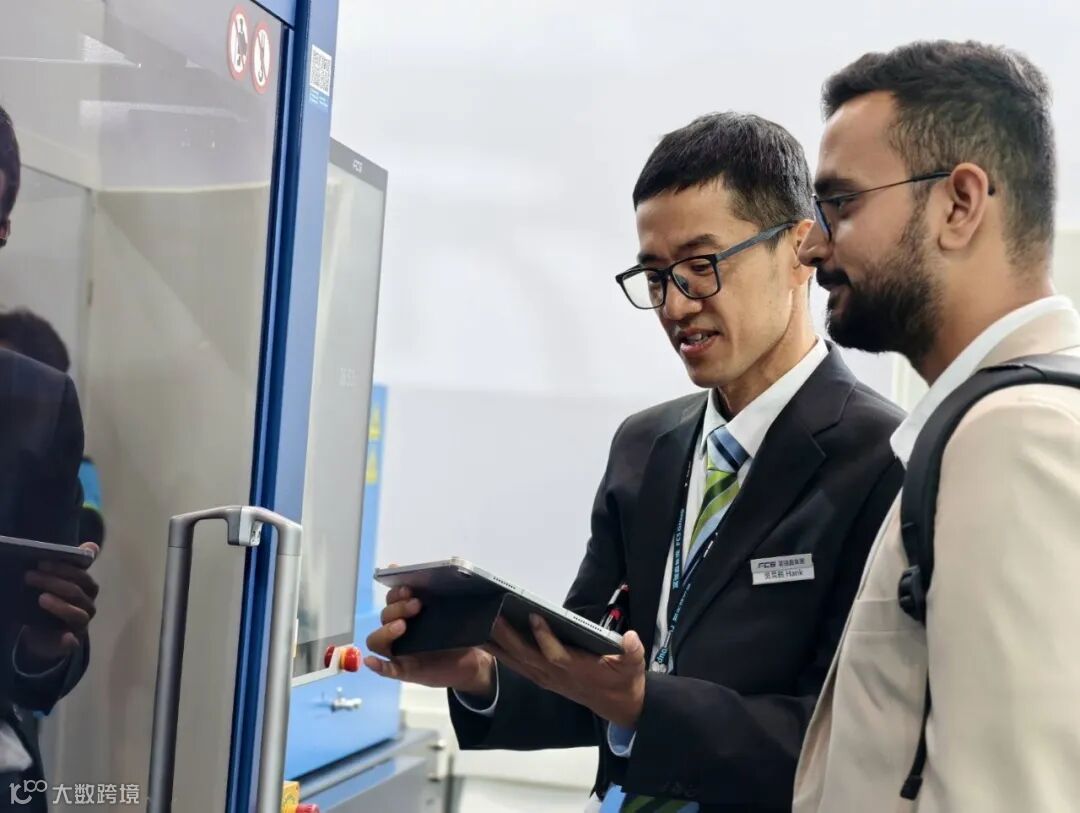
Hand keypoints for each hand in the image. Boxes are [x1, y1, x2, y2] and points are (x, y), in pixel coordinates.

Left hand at [21, 542, 99, 660]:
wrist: (45, 635)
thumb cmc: (53, 602)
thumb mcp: (59, 582)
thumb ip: (72, 565)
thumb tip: (92, 546)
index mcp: (87, 590)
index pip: (82, 576)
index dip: (64, 568)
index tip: (41, 562)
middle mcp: (88, 605)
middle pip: (77, 592)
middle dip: (54, 582)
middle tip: (30, 576)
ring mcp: (81, 624)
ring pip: (77, 614)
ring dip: (61, 606)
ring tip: (40, 598)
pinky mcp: (71, 642)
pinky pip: (73, 642)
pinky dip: (70, 640)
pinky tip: (65, 637)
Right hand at [364, 583, 495, 699]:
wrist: (473, 660)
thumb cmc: (460, 631)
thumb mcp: (456, 609)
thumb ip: (449, 590)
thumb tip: (451, 564)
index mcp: (409, 610)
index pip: (393, 596)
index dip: (396, 589)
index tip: (409, 585)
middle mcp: (399, 628)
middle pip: (385, 614)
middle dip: (398, 606)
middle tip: (417, 604)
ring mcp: (399, 650)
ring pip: (376, 640)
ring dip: (385, 631)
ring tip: (402, 626)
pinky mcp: (404, 670)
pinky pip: (385, 669)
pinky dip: (377, 665)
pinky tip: (373, 661)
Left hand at [486, 614, 645, 728]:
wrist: (618, 705)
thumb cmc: (624, 679)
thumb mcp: (634, 664)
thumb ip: (632, 651)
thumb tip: (630, 638)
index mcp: (578, 669)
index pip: (556, 655)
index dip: (545, 638)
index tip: (535, 615)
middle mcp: (557, 675)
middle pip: (527, 657)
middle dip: (508, 637)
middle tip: (492, 614)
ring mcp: (547, 679)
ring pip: (518, 662)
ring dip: (498, 646)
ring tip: (479, 625)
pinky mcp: (543, 678)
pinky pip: (517, 666)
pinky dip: (501, 654)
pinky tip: (487, 640)